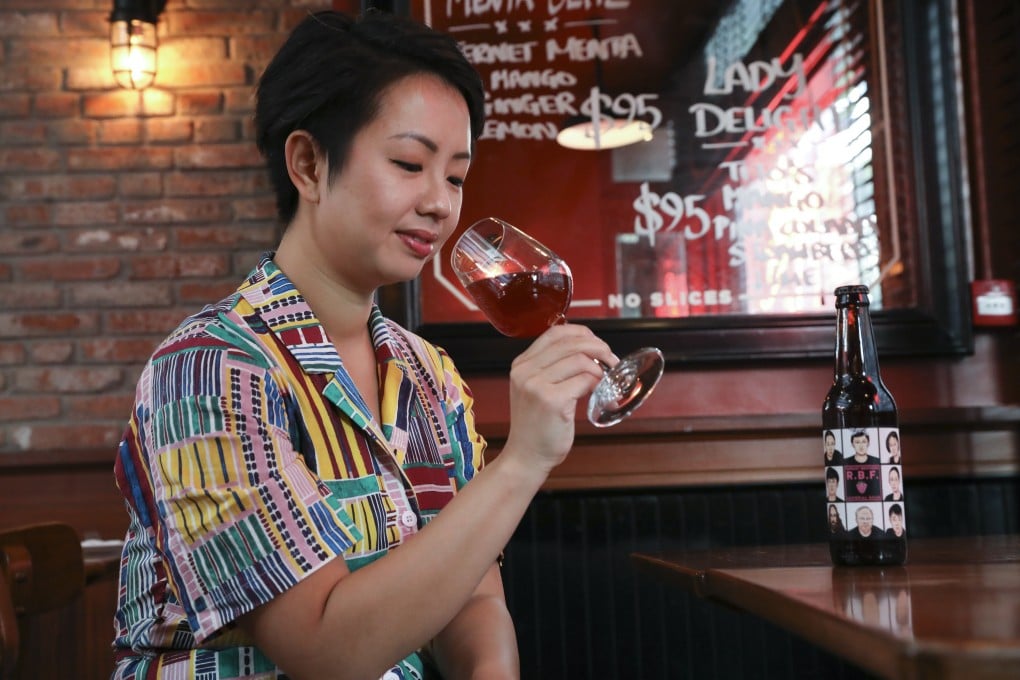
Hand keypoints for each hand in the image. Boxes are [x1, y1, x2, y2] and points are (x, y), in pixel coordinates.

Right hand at [504, 323, 615, 472]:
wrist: (525, 457)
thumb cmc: (536, 427)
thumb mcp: (535, 390)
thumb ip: (552, 370)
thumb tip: (589, 352)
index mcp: (522, 364)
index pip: (556, 333)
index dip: (582, 334)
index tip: (598, 344)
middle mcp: (526, 370)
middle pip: (572, 343)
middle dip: (600, 349)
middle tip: (612, 362)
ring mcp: (537, 384)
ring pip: (581, 360)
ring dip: (601, 370)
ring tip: (607, 383)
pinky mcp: (552, 400)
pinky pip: (585, 380)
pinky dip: (600, 385)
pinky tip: (603, 397)